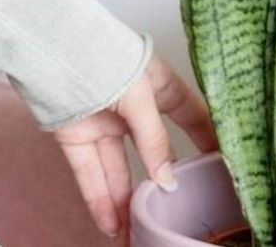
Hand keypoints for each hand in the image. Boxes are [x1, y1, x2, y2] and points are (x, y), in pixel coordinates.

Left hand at [53, 53, 217, 242]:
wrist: (55, 48)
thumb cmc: (105, 58)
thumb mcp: (142, 98)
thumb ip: (155, 140)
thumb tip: (168, 181)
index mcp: (159, 85)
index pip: (190, 116)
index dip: (205, 138)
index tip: (220, 165)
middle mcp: (134, 108)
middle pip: (152, 153)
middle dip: (161, 183)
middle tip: (175, 212)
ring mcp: (105, 123)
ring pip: (119, 170)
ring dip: (126, 203)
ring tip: (137, 234)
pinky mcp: (77, 136)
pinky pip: (90, 174)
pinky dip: (99, 200)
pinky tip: (111, 224)